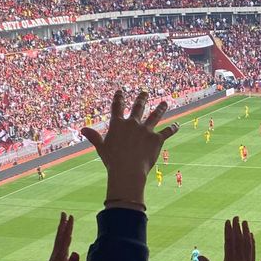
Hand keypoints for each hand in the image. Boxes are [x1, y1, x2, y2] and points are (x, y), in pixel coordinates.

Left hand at [36, 213, 79, 260]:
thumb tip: (76, 252)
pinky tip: (67, 239)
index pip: (65, 237)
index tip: (70, 216)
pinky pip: (61, 245)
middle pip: (61, 235)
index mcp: (60, 255)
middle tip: (64, 213)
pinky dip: (64, 239)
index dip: (68, 227)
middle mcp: (57, 253)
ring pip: (60, 239)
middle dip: (63, 224)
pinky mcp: (57, 259)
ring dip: (63, 230)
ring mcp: (56, 256)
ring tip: (66, 222)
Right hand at [80, 89, 177, 207]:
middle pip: (138, 107)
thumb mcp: (101, 148)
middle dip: (142, 99)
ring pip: (155, 116)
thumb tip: (82, 129)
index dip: (119, 98)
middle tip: (145, 92)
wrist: (128, 169)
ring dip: (160, 108)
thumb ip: (94, 137)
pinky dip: (173, 128)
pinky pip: (167, 132)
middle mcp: (133, 124)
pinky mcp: (157, 139)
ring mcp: (146, 130)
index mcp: (118, 124)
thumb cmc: (112, 161)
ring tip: (165, 103)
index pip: (117, 107)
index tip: (120, 91)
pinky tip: (178, 125)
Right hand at [201, 217, 255, 260]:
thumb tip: (200, 255)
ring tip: (245, 222)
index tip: (228, 221)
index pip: (230, 243)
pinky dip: (252, 243)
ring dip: (246, 232)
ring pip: (248, 245)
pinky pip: (252, 252)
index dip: (229, 231)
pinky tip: (251, 235)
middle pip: (239, 241)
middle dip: (237, 228)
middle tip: (236, 216)